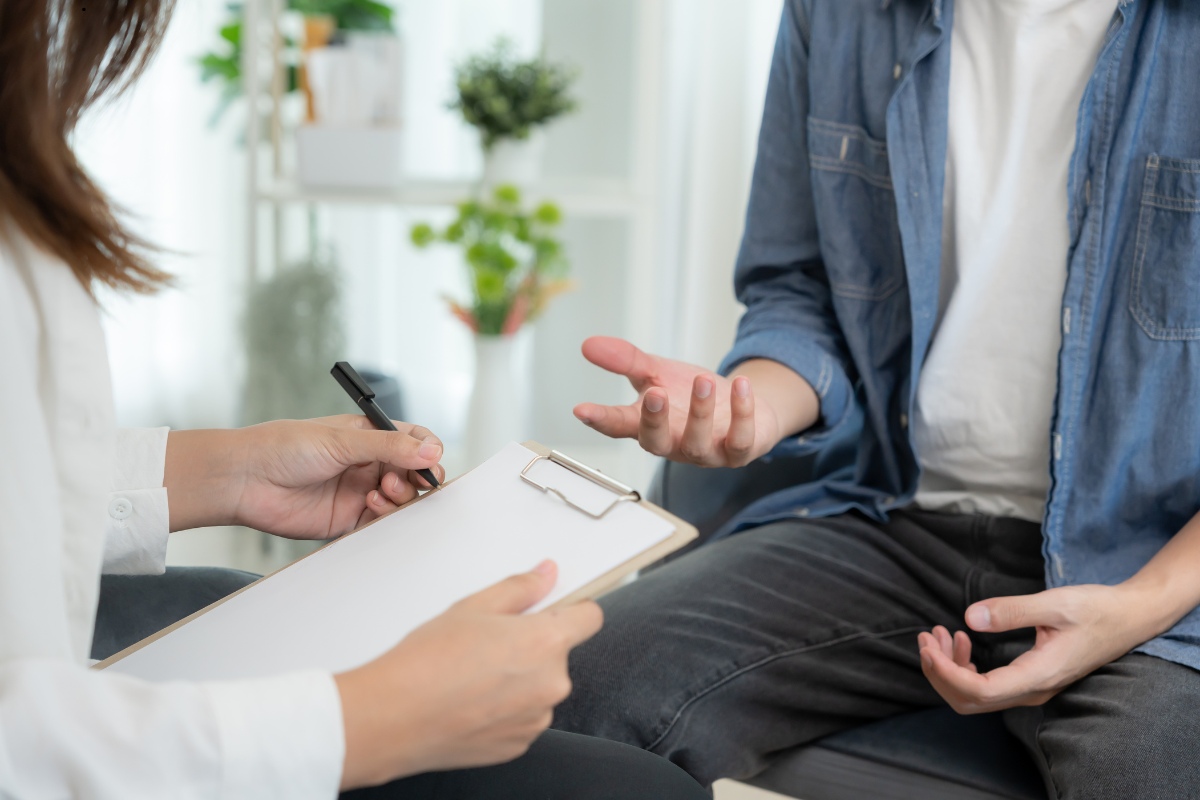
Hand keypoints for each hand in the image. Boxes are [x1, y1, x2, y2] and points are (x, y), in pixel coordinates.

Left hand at [165, 416, 445, 537]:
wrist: (245, 480)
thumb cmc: (285, 447)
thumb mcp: (343, 440)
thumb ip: (390, 447)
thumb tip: (431, 451)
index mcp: (369, 436)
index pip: (413, 441)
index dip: (427, 451)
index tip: (432, 461)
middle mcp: (368, 464)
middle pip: (412, 474)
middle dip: (417, 479)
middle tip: (411, 482)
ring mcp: (359, 493)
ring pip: (400, 501)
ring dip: (401, 498)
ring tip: (382, 492)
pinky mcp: (348, 520)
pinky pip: (380, 524)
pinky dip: (384, 518)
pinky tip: (370, 507)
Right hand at [334, 561, 603, 788]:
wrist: (393, 719)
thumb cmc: (427, 663)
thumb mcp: (473, 607)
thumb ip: (520, 588)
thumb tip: (546, 575)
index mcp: (546, 643)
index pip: (590, 617)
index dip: (573, 608)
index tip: (558, 608)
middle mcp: (551, 684)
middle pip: (558, 654)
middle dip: (533, 646)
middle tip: (490, 643)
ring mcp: (537, 719)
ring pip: (539, 688)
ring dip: (519, 681)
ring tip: (473, 676)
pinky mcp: (519, 745)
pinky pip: (523, 718)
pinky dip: (505, 709)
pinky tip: (471, 701)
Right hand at [572, 336, 816, 466]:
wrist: (739, 404)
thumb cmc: (691, 395)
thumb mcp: (657, 373)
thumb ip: (626, 361)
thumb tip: (588, 344)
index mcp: (648, 425)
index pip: (619, 425)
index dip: (600, 420)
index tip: (581, 410)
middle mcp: (673, 444)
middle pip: (656, 443)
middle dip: (654, 420)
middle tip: (654, 393)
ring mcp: (706, 452)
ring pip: (697, 442)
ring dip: (699, 412)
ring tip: (702, 380)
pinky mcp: (739, 451)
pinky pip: (740, 439)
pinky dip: (741, 412)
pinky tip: (739, 385)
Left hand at [917, 583, 1157, 713]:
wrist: (1128, 619)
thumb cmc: (1095, 610)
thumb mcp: (1054, 603)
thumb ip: (1011, 611)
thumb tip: (969, 617)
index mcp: (1037, 676)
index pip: (979, 691)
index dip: (945, 673)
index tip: (927, 646)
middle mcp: (1031, 690)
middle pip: (969, 701)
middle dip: (939, 672)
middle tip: (925, 637)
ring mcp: (1030, 688)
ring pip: (975, 696)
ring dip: (948, 669)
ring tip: (938, 634)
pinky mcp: (1029, 679)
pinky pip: (986, 686)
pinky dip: (964, 667)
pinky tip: (962, 640)